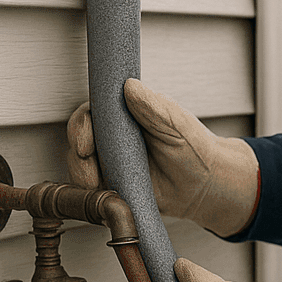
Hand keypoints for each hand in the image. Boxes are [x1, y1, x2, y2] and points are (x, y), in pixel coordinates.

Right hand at [66, 78, 260, 236]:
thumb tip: (130, 86)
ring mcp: (111, 162)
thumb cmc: (194, 149)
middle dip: (77, 152)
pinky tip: (107, 195)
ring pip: (81, 166)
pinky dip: (93, 194)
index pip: (92, 112)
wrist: (204, 185)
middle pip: (79, 139)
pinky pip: (93, 190)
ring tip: (97, 183)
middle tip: (87, 160)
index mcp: (125, 115)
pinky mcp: (113, 186)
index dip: (82, 124)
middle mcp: (114, 138)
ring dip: (82, 175)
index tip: (85, 140)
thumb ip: (153, 106)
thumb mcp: (175, 123)